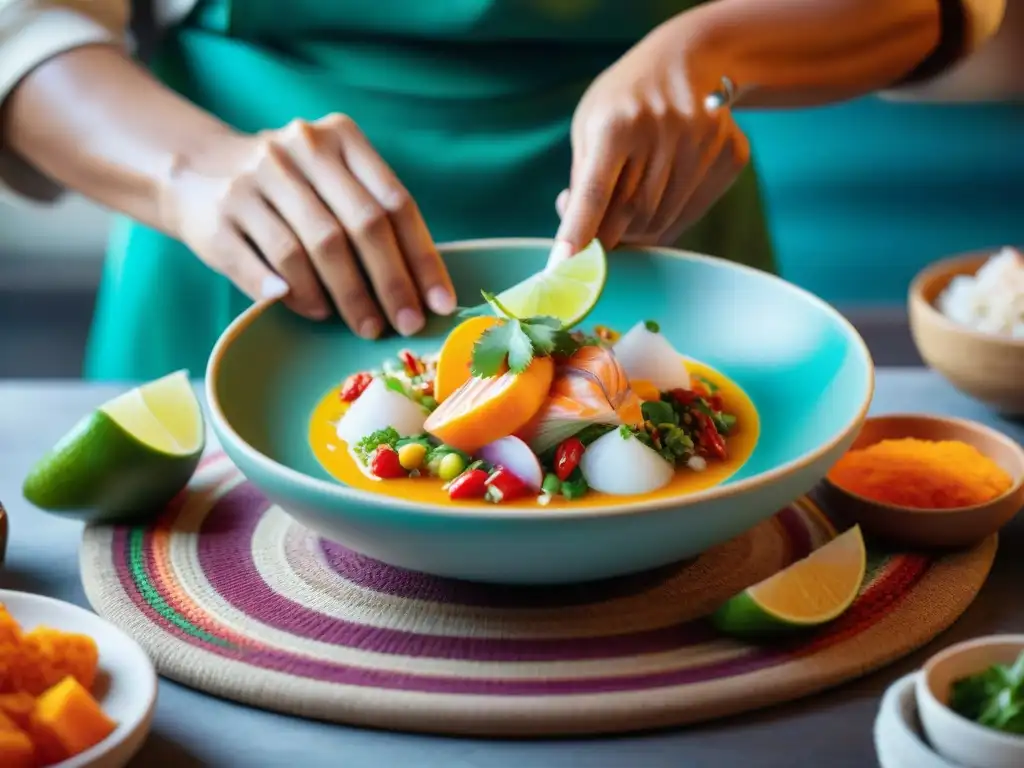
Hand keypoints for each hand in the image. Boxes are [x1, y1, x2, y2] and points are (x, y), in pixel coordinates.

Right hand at [161, 114, 454, 337]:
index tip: (439, 304)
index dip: (421, 258)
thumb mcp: (331, 179)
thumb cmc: (287, 189)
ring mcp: (254, 179)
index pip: (394, 202)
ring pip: (313, 249)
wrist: (194, 171)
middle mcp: (298, 149)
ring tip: (361, 324)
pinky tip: (315, 312)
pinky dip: (296, 294)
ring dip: (345, 296)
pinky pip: (267, 265)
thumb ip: (372, 214)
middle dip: (389, 284)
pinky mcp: (218, 215)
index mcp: (339, 137)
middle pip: (359, 226)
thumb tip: (423, 289)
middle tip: (404, 325)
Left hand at [553, 18, 749, 258]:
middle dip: (607, 236)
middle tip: (593, 236)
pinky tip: (657, 196)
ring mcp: (703, 143)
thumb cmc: (626, 98)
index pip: (595, 190)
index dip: (578, 231)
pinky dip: (667, 220)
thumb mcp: (591, 123)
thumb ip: (584, 178)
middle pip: (629, 214)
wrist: (689, 59)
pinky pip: (690, 213)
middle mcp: (664, 131)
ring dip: (636, 231)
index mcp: (618, 122)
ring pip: (661, 221)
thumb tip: (579, 237)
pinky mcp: (729, 155)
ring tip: (625, 209)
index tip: (561, 265)